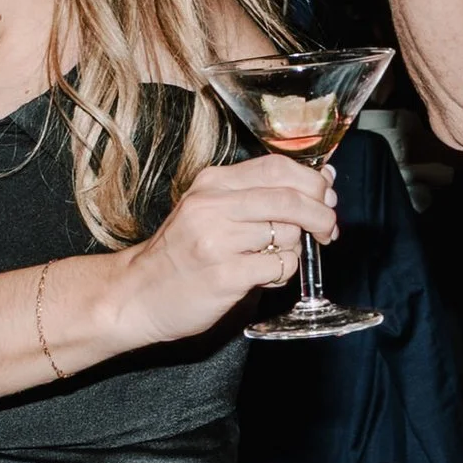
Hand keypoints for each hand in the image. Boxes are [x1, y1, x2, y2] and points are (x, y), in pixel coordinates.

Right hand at [109, 154, 335, 347]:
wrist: (133, 295)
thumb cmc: (179, 252)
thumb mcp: (208, 209)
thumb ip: (257, 193)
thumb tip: (322, 180)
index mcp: (213, 184)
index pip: (278, 167)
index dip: (312, 181)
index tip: (326, 196)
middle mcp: (213, 206)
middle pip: (290, 199)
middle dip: (321, 214)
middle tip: (328, 229)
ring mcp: (217, 241)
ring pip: (288, 235)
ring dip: (296, 249)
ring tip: (276, 259)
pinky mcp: (224, 276)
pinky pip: (279, 267)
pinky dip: (285, 273)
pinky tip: (268, 277)